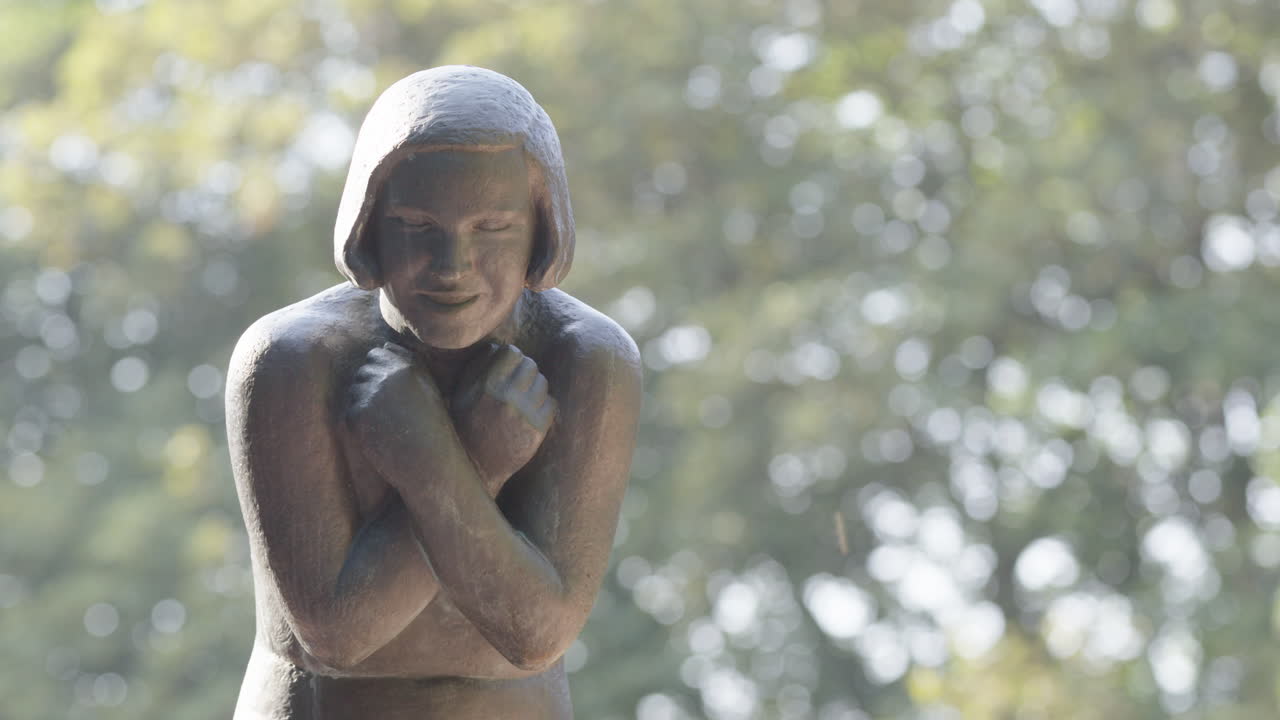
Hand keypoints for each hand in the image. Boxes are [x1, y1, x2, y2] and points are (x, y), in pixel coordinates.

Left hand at [346, 343, 447, 477]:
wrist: (428, 460)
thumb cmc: (431, 426)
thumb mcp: (427, 387)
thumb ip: (407, 362)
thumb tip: (385, 345)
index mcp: (406, 365)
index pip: (377, 354)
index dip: (381, 372)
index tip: (392, 391)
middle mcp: (387, 374)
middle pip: (363, 371)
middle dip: (370, 387)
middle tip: (389, 411)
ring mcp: (371, 392)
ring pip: (354, 391)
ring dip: (364, 405)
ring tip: (386, 423)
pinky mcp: (358, 413)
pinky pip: (349, 412)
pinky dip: (360, 424)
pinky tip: (379, 434)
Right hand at [450, 344, 555, 496]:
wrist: (475, 466)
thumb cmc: (466, 425)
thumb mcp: (462, 393)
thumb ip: (478, 366)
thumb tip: (498, 346)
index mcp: (487, 385)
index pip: (512, 353)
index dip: (511, 358)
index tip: (508, 367)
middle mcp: (507, 397)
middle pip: (531, 366)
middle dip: (524, 372)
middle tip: (516, 384)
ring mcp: (524, 414)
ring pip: (542, 383)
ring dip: (534, 388)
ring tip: (521, 400)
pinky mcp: (537, 429)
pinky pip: (551, 404)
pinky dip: (543, 406)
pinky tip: (530, 413)